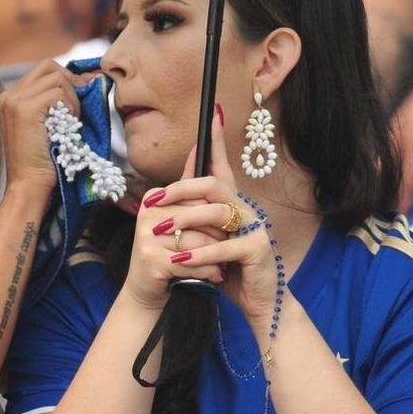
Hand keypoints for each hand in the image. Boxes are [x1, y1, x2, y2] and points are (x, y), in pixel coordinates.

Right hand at [0, 59, 87, 197]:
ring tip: (70, 122)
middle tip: (79, 107)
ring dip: (72, 99)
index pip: (45, 69)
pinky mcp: (25, 109)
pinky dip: (70, 106)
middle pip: (50, 67)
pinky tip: (67, 125)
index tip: (85, 91)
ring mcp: (15, 100)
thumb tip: (90, 78)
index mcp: (12, 97)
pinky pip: (58, 92)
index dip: (69, 78)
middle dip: (72, 83)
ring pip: (57, 78)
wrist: (29, 185)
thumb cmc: (45, 159)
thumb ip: (60, 100)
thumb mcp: (51, 123)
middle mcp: (9, 94)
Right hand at [120, 147, 227, 310]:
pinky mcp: (151, 260)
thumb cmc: (168, 252)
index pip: (195, 196)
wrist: (147, 290)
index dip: (215, 212)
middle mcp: (146, 213)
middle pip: (198, 217)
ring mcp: (146, 236)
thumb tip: (200, 145)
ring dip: (215, 255)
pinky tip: (216, 276)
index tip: (228, 225)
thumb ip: (189, 185)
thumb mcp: (179, 218)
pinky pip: (191, 262)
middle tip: (231, 246)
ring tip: (225, 263)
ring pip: (197, 240)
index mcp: (153, 198)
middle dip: (218, 234)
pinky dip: (208, 271)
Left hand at [145, 109, 280, 322]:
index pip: (222, 166)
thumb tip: (169, 197)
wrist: (257, 301)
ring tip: (161, 230)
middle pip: (214, 185)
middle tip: (154, 199)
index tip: (213, 112)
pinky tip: (180, 260)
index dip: (218, 140)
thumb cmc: (228, 268)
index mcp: (233, 203)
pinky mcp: (258, 250)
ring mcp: (254, 228)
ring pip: (218, 211)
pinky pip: (226, 245)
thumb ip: (194, 217)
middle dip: (181, 189)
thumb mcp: (206, 240)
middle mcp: (245, 209)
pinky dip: (201, 253)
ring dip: (186, 220)